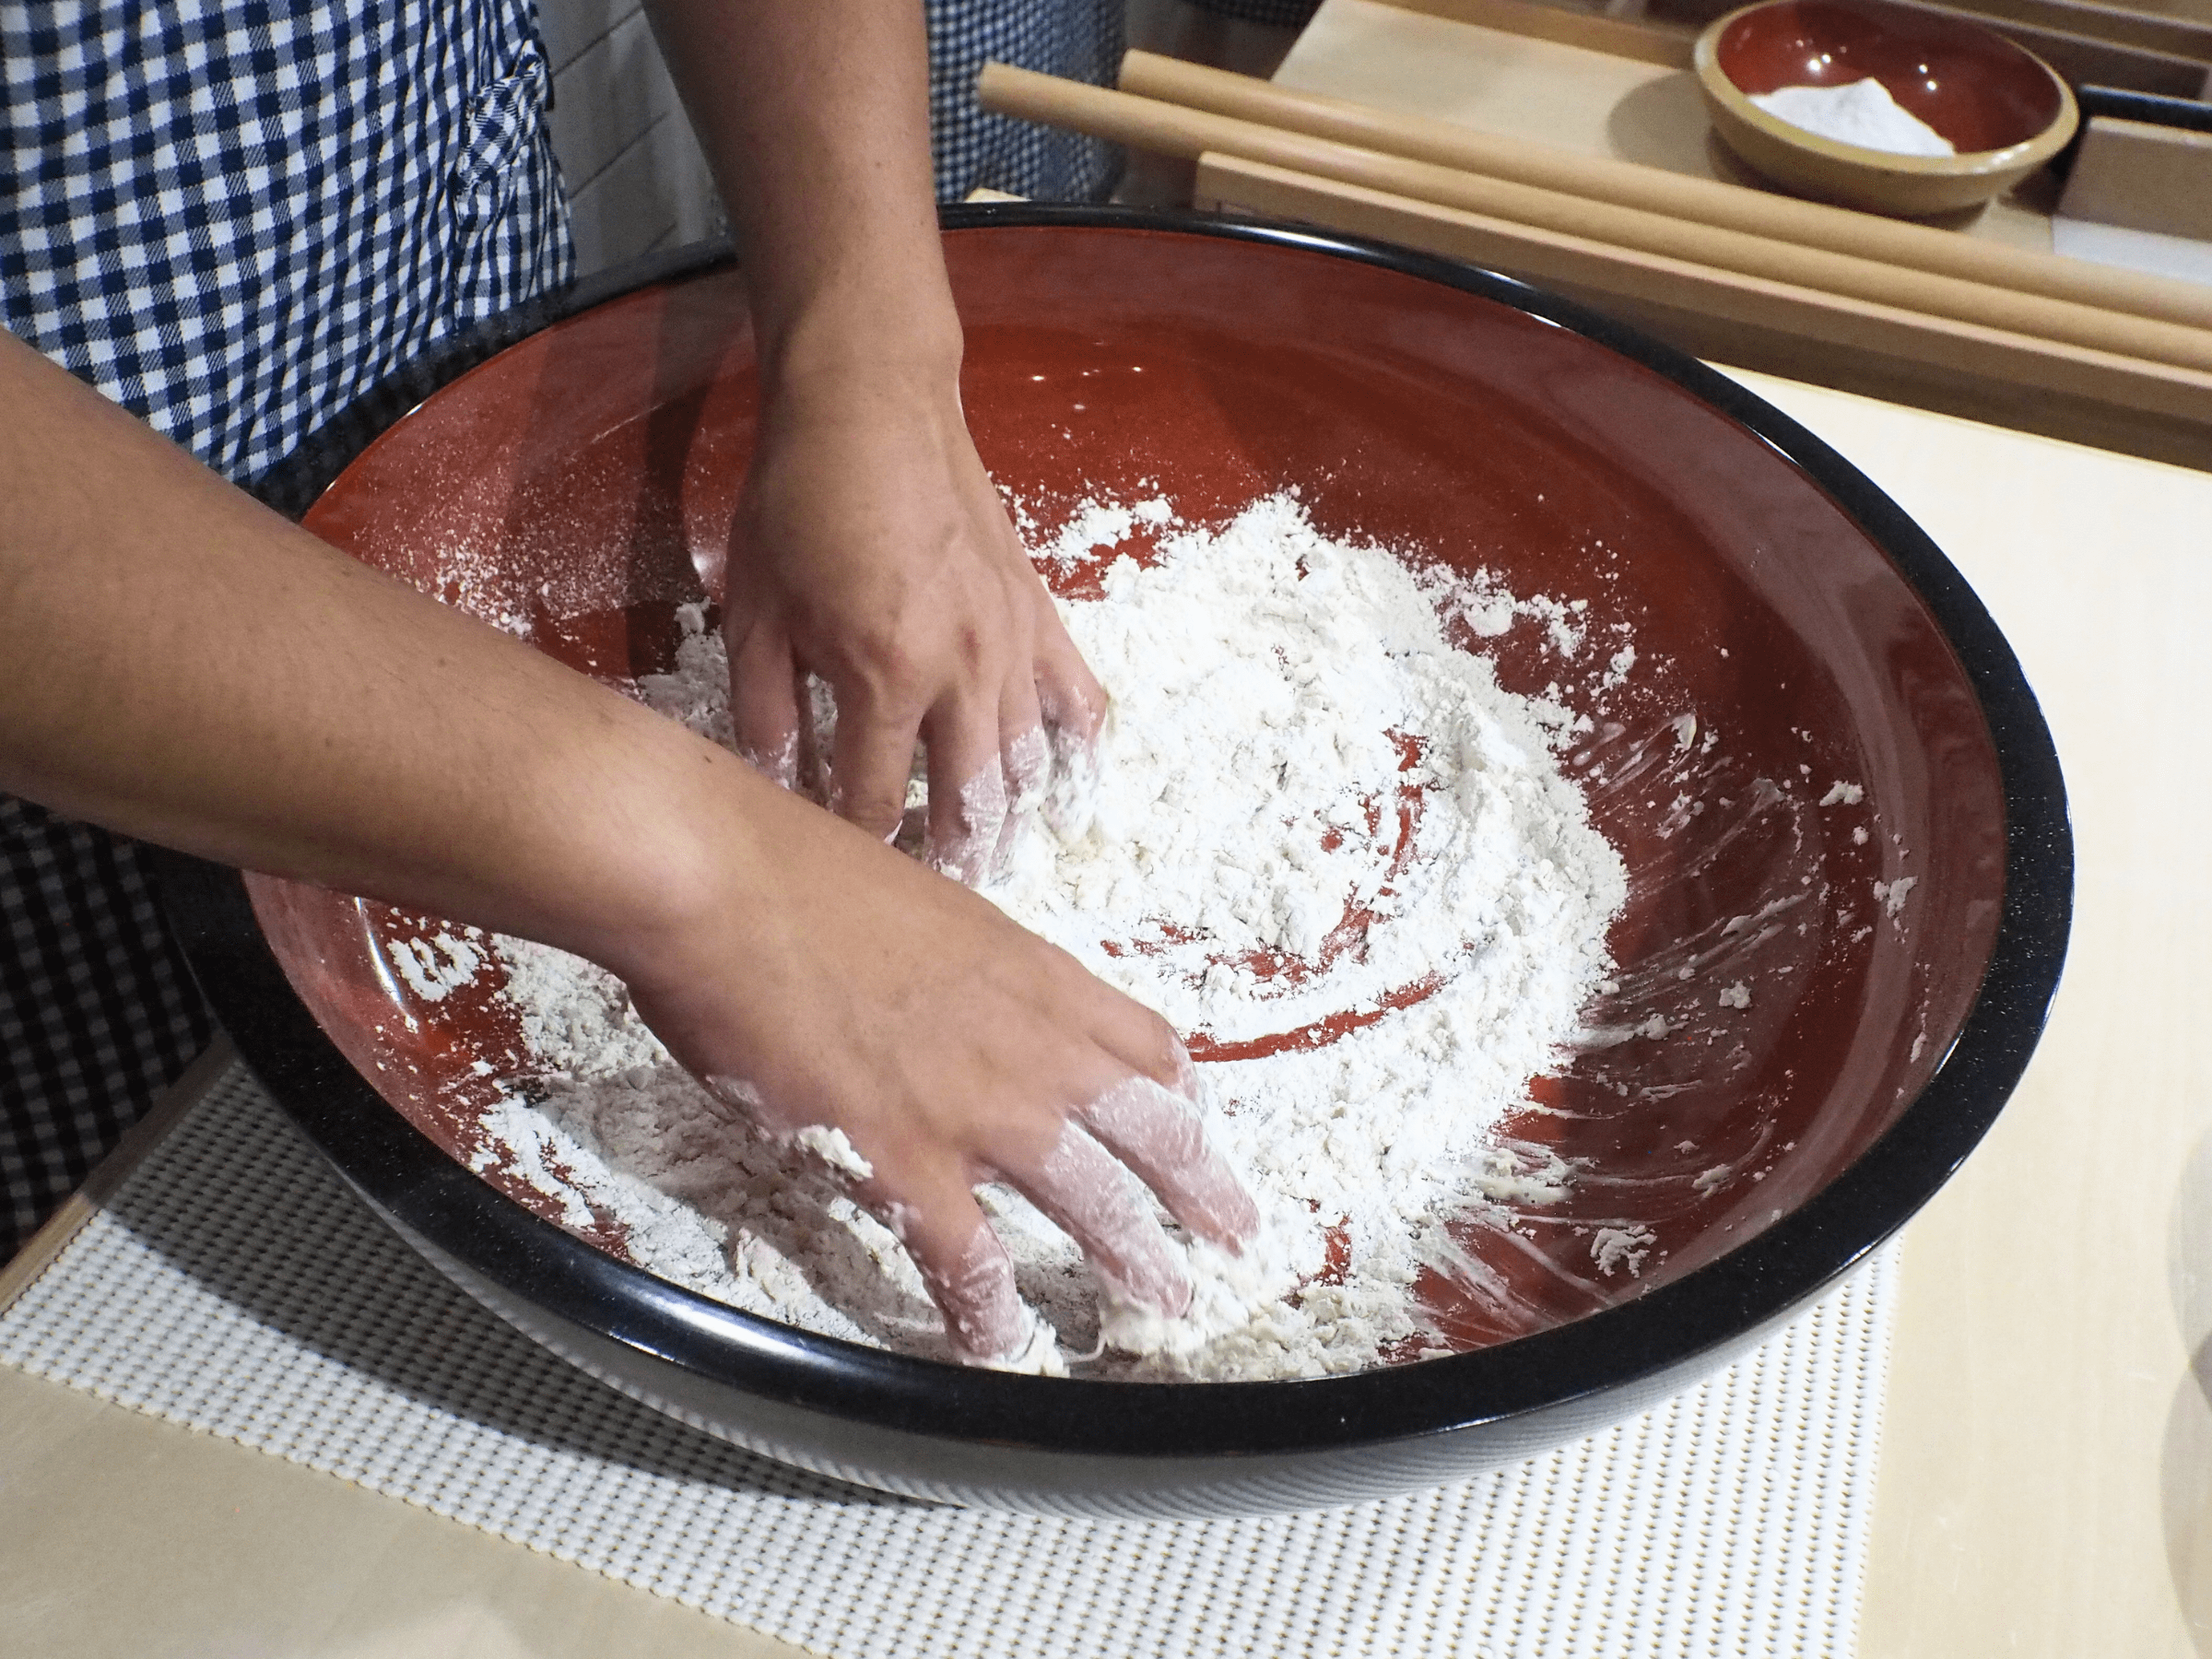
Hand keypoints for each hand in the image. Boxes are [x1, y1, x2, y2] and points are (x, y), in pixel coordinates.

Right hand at [612, 776, 1257, 1362]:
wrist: (725, 880)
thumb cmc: (798, 876)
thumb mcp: (921, 909)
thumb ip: (959, 967)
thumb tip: (951, 993)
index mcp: (1034, 971)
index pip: (1144, 1041)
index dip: (1178, 1093)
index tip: (1190, 1122)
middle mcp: (1031, 1040)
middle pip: (1152, 1124)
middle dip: (1202, 1185)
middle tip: (1235, 1232)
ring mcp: (975, 1103)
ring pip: (1091, 1195)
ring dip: (1134, 1254)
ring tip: (1166, 1300)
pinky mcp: (903, 1155)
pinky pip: (966, 1256)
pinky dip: (988, 1310)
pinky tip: (1000, 1346)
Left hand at [723, 359, 1104, 884]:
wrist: (873, 404)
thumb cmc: (800, 501)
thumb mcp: (755, 611)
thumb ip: (765, 711)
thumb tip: (777, 791)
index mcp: (883, 672)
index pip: (872, 800)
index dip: (857, 848)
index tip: (844, 874)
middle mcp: (962, 669)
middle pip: (968, 803)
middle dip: (947, 857)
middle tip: (928, 890)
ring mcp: (1012, 643)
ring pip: (1028, 767)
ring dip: (1009, 823)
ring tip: (986, 856)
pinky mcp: (1039, 614)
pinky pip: (1079, 701)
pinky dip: (1076, 753)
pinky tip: (1064, 786)